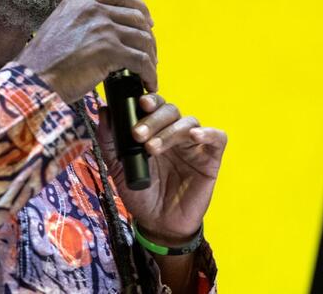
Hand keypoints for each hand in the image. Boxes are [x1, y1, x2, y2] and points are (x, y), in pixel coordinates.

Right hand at [16, 0, 156, 103]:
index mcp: (78, 3)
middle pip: (136, 16)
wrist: (33, 81)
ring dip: (151, 57)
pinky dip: (150, 73)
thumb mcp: (57, 30)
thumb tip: (101, 36)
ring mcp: (102, 28)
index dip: (139, 7)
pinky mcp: (109, 50)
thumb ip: (79, 25)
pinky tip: (149, 83)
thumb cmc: (41, 65)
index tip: (147, 22)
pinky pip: (141, 60)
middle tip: (150, 53)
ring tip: (150, 72)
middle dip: (148, 36)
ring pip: (142, 38)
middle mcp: (92, 11)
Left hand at [97, 93, 226, 243]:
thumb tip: (104, 111)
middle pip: (171, 111)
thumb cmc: (140, 192)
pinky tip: (195, 136)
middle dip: (153, 119)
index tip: (139, 103)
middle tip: (137, 134)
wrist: (157, 224)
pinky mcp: (210, 159)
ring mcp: (193, 145)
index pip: (155, 105)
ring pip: (189, 122)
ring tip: (151, 148)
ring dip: (170, 131)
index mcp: (155, 130)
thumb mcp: (118, 166)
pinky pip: (218, 138)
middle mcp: (174, 133)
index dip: (149, 99)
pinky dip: (208, 133)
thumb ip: (109, 139)